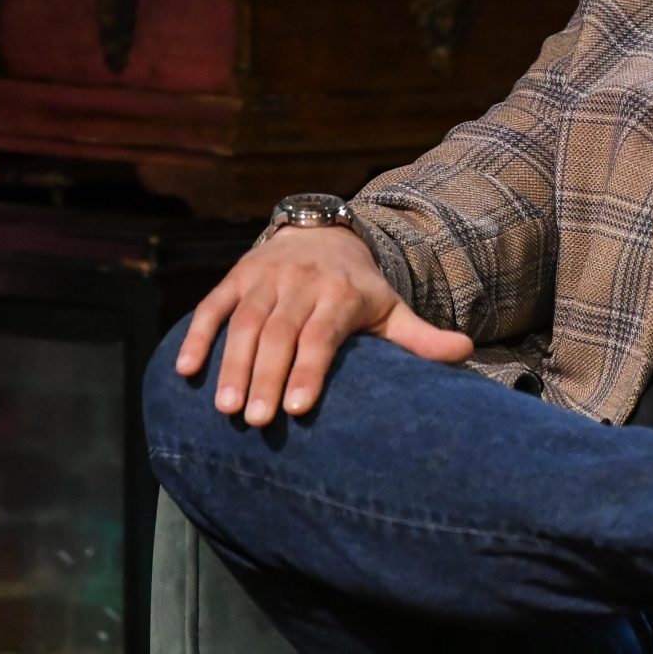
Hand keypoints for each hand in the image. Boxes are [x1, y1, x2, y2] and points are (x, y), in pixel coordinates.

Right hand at [171, 226, 473, 425]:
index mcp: (341, 295)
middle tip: (254, 422)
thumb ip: (420, 336)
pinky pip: (212, 306)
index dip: (309, 370)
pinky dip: (197, 336)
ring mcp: (265, 277)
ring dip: (229, 365)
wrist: (321, 232)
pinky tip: (186, 372)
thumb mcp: (390, 307)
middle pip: (279, 332)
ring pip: (243, 321)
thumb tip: (466, 351)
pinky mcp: (236, 276)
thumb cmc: (358, 288)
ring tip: (223, 409)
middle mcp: (301, 282)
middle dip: (264, 377)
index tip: (296, 408)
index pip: (322, 335)